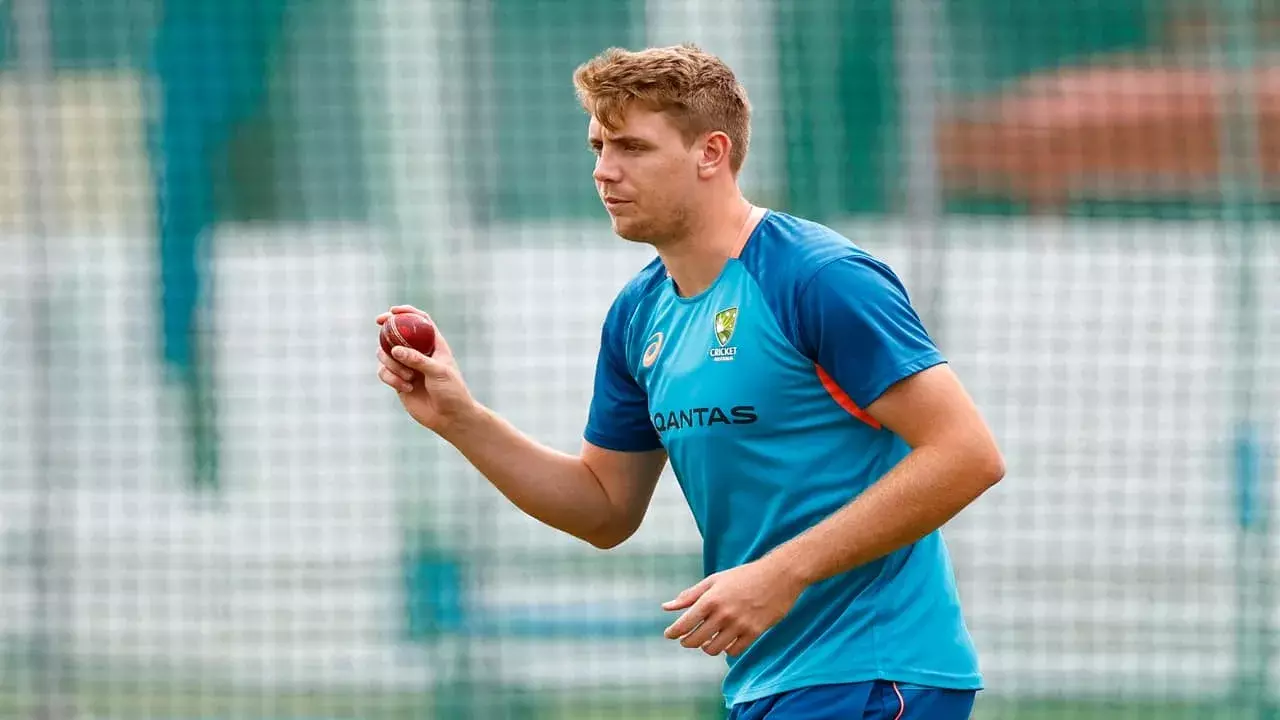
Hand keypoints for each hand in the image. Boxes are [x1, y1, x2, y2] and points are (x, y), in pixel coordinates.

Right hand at [375, 305, 475, 434]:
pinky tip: (406, 388)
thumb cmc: (452, 392)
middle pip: (396, 334)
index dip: (406, 312)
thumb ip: (418, 360)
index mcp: (433, 344)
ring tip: (408, 377)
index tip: (392, 311)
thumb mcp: (438, 372)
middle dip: (386, 330)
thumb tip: (395, 350)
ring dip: (392, 364)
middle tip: (379, 326)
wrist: (450, 417)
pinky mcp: (398, 381)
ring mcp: (406, 366)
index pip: (420, 321)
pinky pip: (384, 372)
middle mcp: (418, 352)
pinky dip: (391, 378)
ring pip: (386, 354)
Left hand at [661, 557, 807, 657]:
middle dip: (687, 642)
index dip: (673, 632)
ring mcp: (739, 625)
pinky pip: (733, 651)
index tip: (669, 634)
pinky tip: (725, 641)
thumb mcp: (714, 581)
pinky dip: (726, 649)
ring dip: (706, 647)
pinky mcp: (754, 632)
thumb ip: (689, 595)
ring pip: (713, 649)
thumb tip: (666, 607)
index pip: (684, 624)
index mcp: (710, 599)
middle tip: (686, 639)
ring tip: (706, 641)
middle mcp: (723, 614)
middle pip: (695, 640)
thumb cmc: (744, 576)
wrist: (779, 575)